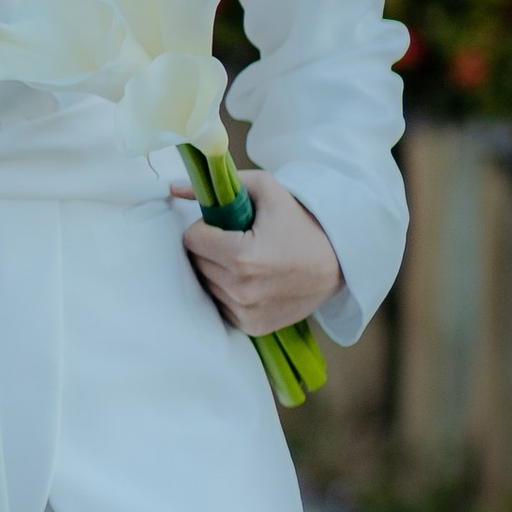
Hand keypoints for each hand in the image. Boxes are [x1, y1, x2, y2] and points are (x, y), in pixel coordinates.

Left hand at [175, 170, 339, 338]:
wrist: (338, 263)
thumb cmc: (300, 223)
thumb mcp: (268, 190)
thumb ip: (221, 184)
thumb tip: (174, 188)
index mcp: (241, 257)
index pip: (191, 239)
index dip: (206, 227)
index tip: (227, 226)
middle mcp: (241, 290)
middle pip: (197, 262)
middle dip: (210, 248)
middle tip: (238, 241)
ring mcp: (247, 312)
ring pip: (207, 284)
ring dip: (218, 270)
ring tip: (248, 261)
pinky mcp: (252, 327)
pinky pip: (220, 304)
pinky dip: (229, 291)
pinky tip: (252, 280)